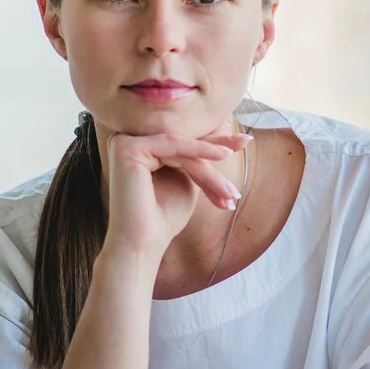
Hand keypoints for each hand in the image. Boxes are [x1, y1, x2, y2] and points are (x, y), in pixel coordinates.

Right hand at [99, 131, 251, 261]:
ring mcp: (124, 142)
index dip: (213, 142)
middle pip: (182, 142)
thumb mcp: (189, 180)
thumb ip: (198, 156)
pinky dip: (199, 151)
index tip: (243, 140)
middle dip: (217, 147)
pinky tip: (222, 155)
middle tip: (246, 143)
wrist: (143, 244)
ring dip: (209, 164)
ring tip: (231, 180)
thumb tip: (223, 124)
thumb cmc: (164, 218)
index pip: (182, 142)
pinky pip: (172, 145)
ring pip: (180, 146)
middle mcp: (128, 141)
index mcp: (139, 148)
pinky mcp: (127, 147)